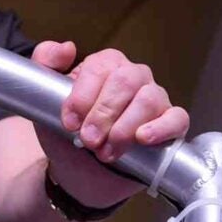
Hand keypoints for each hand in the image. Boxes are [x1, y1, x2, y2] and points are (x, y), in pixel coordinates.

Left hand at [31, 40, 189, 204]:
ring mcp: (155, 99)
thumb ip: (44, 64)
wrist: (81, 173)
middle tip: (88, 141)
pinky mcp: (170, 124)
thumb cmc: (69, 134)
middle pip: (126, 81)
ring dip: (124, 128)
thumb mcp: (45, 101)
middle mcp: (134, 77)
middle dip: (103, 114)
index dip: (83, 96)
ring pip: (149, 99)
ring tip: (106, 152)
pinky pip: (177, 118)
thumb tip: (66, 47)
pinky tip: (143, 138)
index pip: (100, 67)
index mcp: (106, 65)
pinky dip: (161, 127)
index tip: (70, 123)